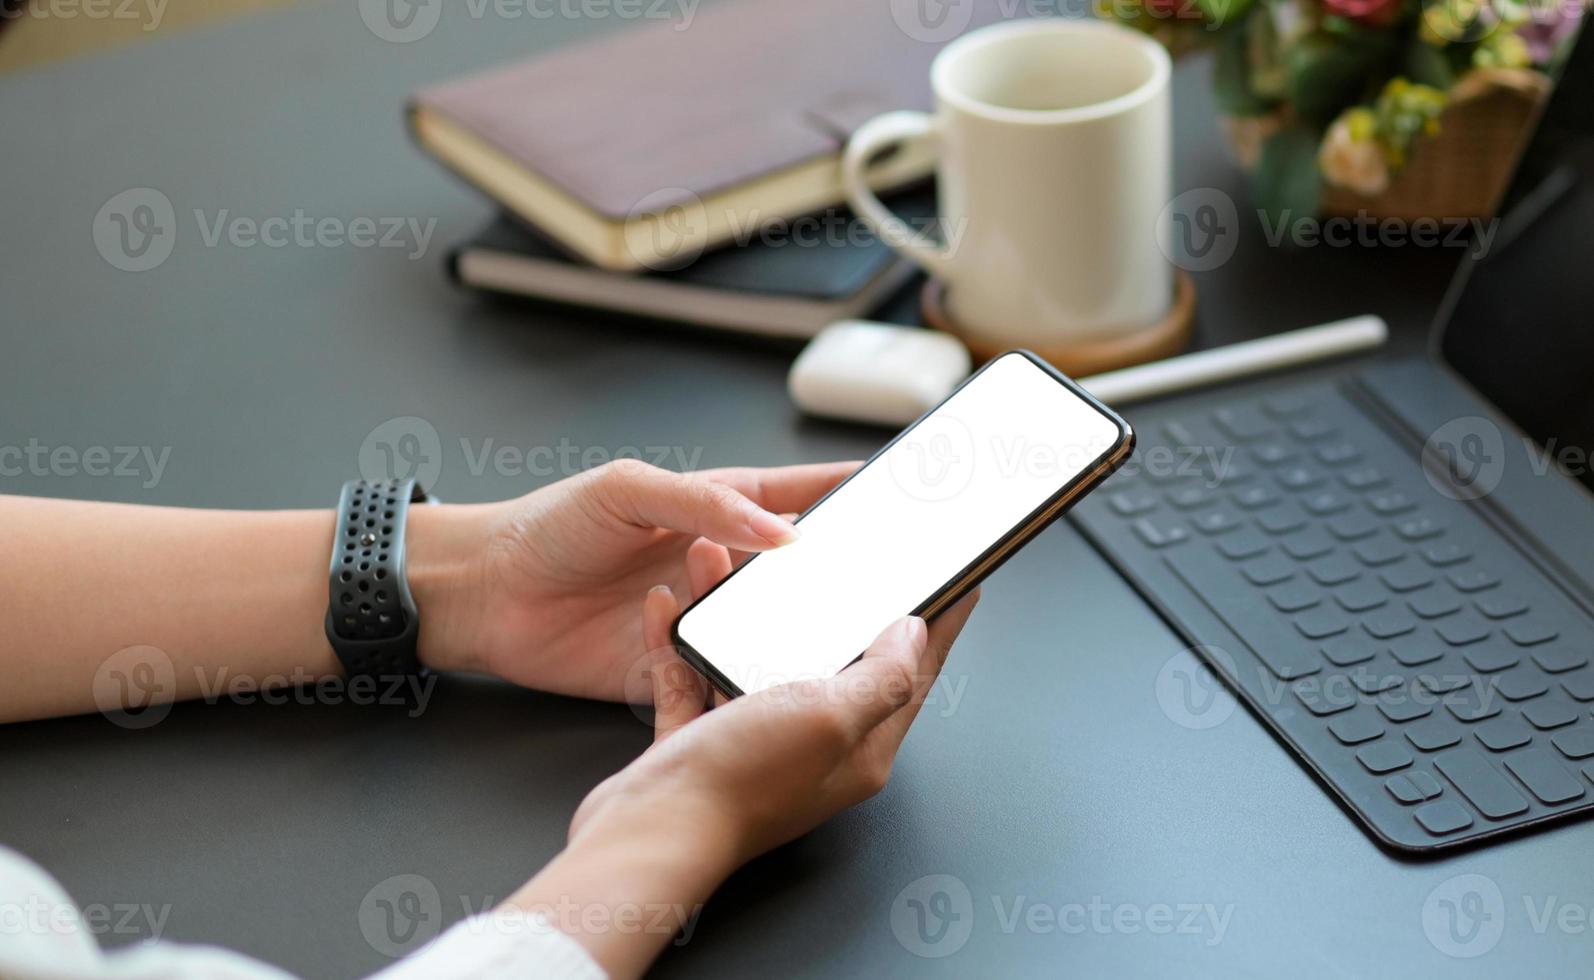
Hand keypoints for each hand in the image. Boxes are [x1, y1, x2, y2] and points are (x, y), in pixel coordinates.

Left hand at [409, 459, 855, 698]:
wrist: (484, 596)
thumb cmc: (549, 526)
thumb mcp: (628, 490)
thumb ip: (706, 504)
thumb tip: (784, 534)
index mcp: (718, 506)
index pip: (804, 497)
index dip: (855, 495)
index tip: (907, 496)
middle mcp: (721, 566)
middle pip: (805, 571)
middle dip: (851, 573)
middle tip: (899, 579)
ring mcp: (704, 619)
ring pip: (775, 629)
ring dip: (805, 631)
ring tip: (848, 633)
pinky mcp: (679, 670)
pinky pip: (729, 675)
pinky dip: (753, 677)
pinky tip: (778, 679)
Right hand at [568, 583, 980, 866]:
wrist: (649, 832)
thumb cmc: (740, 782)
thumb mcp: (832, 716)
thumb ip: (882, 674)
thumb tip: (913, 631)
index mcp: (859, 746)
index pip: (911, 674)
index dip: (936, 624)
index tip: (954, 582)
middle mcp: (811, 747)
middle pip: (830, 659)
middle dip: (827, 602)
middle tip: (836, 554)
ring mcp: (754, 745)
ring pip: (755, 660)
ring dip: (743, 613)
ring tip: (729, 565)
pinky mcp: (699, 744)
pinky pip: (694, 679)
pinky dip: (684, 643)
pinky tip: (671, 607)